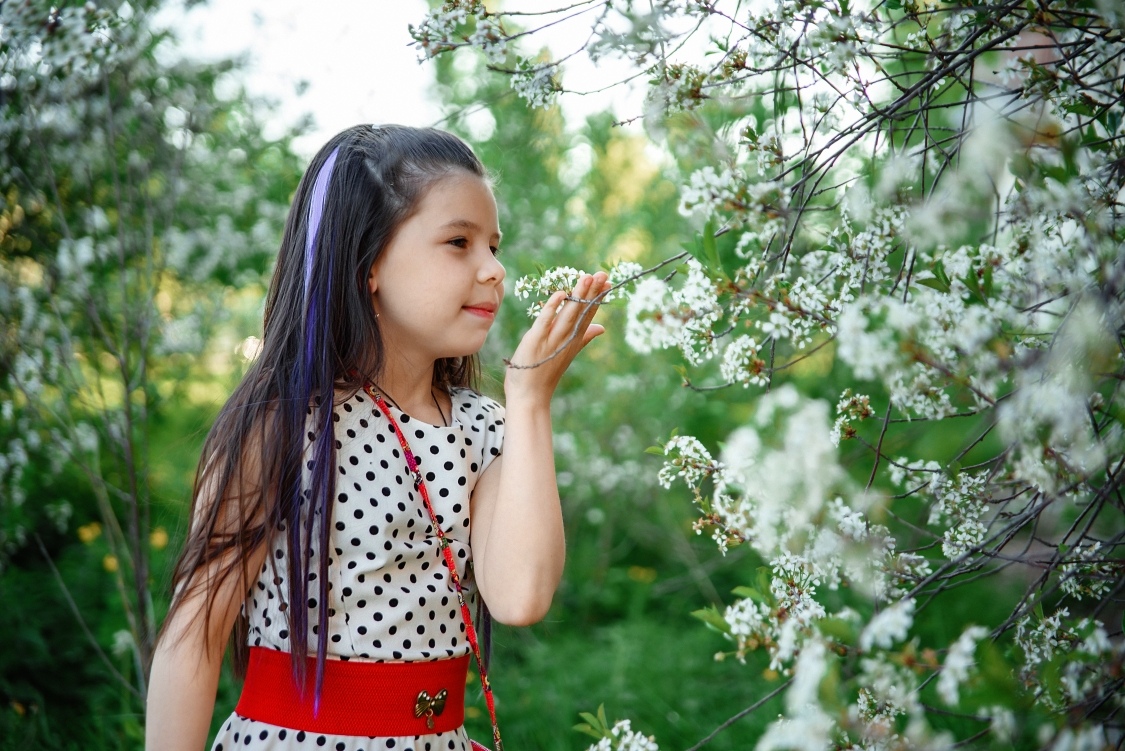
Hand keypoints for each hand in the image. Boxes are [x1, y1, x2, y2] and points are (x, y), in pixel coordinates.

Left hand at [504, 271, 608, 404]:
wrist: (530, 396)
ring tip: (587, 277)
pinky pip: (545, 321)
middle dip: (592, 292)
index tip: (607, 282)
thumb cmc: (545, 374)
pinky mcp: (535, 340)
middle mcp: (566, 338)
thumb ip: (584, 338)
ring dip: (578, 295)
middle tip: (602, 274)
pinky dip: (553, 307)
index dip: (597, 298)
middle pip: (582, 311)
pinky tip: (560, 294)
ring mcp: (552, 340)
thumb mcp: (568, 354)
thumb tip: (602, 328)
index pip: (588, 314)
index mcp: (574, 340)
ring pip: (568, 314)